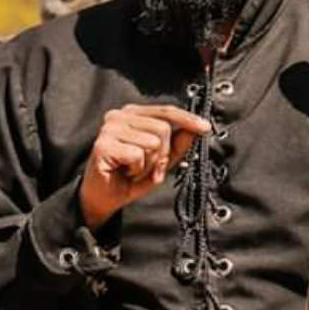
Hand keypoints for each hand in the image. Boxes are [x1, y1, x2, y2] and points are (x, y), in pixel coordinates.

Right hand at [79, 104, 209, 227]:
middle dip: (163, 155)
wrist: (103, 199)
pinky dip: (137, 170)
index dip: (187, 119)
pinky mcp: (103, 144)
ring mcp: (109, 128)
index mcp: (133, 114)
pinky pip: (138, 155)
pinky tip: (124, 172)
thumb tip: (195, 129)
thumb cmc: (129, 177)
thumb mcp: (160, 161)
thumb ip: (177, 144)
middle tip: (149, 169)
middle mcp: (119, 116)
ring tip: (134, 171)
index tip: (205, 128)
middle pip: (163, 128)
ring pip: (153, 142)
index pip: (166, 111)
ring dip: (149, 164)